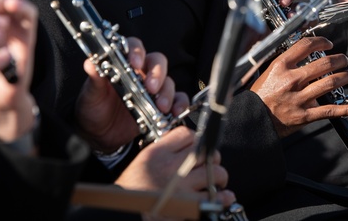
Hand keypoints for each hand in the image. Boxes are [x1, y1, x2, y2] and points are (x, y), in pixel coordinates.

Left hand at [76, 39, 188, 152]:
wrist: (98, 135)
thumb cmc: (93, 108)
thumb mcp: (91, 94)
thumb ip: (94, 78)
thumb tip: (90, 63)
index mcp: (124, 64)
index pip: (134, 47)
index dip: (137, 51)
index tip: (135, 63)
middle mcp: (141, 73)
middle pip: (157, 62)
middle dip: (157, 73)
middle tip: (151, 87)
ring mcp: (153, 89)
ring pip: (169, 81)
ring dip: (168, 93)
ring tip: (161, 106)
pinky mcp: (160, 105)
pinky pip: (178, 99)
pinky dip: (180, 104)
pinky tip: (175, 112)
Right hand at [115, 126, 235, 220]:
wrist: (124, 215)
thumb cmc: (129, 194)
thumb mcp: (140, 164)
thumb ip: (161, 153)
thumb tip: (183, 147)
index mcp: (157, 154)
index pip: (187, 134)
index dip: (196, 140)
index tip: (197, 148)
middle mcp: (171, 168)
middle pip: (205, 152)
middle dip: (212, 158)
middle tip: (210, 166)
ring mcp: (182, 187)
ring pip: (215, 172)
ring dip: (219, 177)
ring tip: (217, 182)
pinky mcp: (188, 206)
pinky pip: (214, 198)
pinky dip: (223, 198)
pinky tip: (223, 198)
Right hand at [249, 36, 347, 136]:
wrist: (253, 120)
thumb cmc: (260, 96)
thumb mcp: (268, 72)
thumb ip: (286, 62)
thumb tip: (303, 51)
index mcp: (281, 66)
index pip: (306, 46)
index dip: (321, 41)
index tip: (328, 44)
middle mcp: (292, 80)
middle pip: (324, 64)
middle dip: (339, 60)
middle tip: (344, 60)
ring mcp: (300, 98)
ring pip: (331, 83)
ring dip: (345, 77)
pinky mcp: (306, 115)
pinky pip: (331, 110)